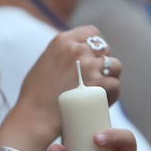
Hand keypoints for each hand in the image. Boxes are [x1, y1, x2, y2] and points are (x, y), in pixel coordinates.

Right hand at [2, 26, 122, 150]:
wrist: (35, 117)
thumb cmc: (35, 96)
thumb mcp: (44, 63)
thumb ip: (61, 55)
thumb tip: (75, 56)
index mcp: (63, 41)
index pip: (92, 33)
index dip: (96, 45)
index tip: (94, 57)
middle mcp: (77, 49)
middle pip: (105, 49)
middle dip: (103, 63)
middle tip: (96, 78)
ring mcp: (89, 66)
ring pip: (115, 66)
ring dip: (111, 77)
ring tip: (103, 90)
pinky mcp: (98, 84)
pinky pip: (115, 85)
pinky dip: (112, 94)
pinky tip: (104, 102)